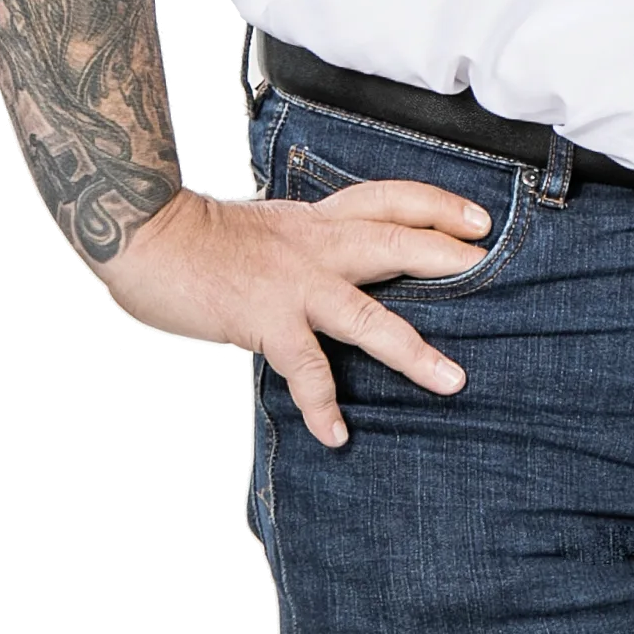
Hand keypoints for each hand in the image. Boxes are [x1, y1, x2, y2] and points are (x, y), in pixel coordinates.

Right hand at [99, 180, 494, 446]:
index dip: (437, 205)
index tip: (477, 219)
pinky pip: (304, 368)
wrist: (143, 232)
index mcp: (317, 221)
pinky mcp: (264, 319)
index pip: (388, 199)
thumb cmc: (196, 239)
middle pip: (396, 240)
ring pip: (367, 315)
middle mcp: (315, 245)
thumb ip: (308, 246)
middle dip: (447, 257)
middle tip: (490, 271)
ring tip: (452, 381)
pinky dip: (322, 405)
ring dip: (413, 351)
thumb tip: (338, 272)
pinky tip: (337, 434)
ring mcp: (292, 284)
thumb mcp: (268, 230)